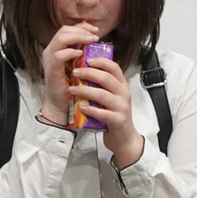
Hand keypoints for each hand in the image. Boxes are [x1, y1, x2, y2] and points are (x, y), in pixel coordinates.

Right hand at [39, 22, 103, 123]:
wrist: (60, 103)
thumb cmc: (71, 84)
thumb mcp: (78, 64)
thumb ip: (82, 51)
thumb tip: (94, 38)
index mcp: (57, 47)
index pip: (68, 29)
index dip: (82, 27)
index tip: (96, 30)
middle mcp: (51, 50)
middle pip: (64, 30)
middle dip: (82, 30)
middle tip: (95, 36)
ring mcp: (49, 59)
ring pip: (61, 38)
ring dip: (78, 37)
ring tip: (91, 41)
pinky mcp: (51, 69)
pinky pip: (59, 55)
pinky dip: (71, 52)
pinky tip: (81, 54)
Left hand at [69, 52, 143, 167]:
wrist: (124, 139)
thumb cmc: (114, 115)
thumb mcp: (111, 97)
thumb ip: (102, 86)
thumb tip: (85, 71)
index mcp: (122, 85)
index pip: (114, 67)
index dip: (101, 61)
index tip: (86, 58)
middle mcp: (124, 94)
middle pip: (107, 78)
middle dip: (89, 73)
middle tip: (75, 71)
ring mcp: (122, 107)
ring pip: (103, 95)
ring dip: (85, 91)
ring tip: (71, 89)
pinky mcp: (118, 120)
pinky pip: (103, 113)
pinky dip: (91, 110)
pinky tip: (81, 107)